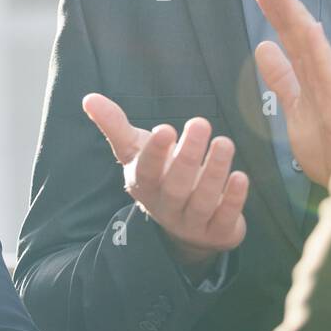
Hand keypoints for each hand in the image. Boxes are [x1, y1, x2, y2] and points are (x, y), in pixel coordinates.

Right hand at [82, 94, 247, 268]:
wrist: (185, 225)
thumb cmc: (160, 175)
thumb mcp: (137, 151)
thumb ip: (116, 125)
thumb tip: (88, 98)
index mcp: (144, 184)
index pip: (146, 170)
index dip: (155, 153)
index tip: (165, 129)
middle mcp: (166, 206)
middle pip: (176, 185)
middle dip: (188, 155)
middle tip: (201, 123)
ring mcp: (192, 222)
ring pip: (202, 201)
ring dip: (214, 172)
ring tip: (224, 143)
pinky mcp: (218, 232)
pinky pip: (225, 218)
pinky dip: (233, 199)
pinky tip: (241, 177)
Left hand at [251, 0, 330, 186]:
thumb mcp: (294, 108)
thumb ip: (281, 79)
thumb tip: (264, 48)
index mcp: (312, 75)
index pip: (289, 36)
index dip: (275, 9)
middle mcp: (323, 72)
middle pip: (296, 30)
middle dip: (279, 0)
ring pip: (309, 38)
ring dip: (292, 10)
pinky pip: (327, 67)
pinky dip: (316, 43)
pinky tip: (304, 21)